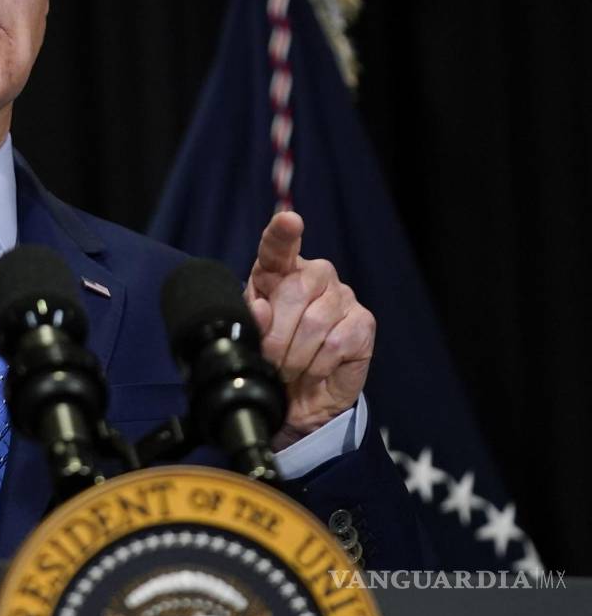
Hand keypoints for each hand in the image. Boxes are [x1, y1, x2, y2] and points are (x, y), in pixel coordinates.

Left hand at [244, 211, 374, 450]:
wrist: (300, 395)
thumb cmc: (272, 355)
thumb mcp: (252, 336)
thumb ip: (252, 321)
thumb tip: (262, 310)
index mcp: (279, 270)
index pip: (279, 245)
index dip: (283, 233)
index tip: (288, 221)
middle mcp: (315, 275)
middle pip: (295, 291)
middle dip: (277, 335)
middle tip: (272, 360)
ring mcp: (342, 296)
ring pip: (315, 322)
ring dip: (295, 356)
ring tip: (289, 369)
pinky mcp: (363, 322)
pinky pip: (336, 343)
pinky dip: (319, 364)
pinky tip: (315, 369)